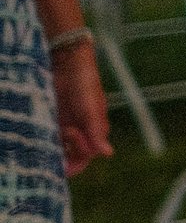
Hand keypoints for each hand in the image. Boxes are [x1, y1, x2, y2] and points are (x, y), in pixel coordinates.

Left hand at [52, 43, 111, 173]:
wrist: (68, 65)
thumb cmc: (85, 85)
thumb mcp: (91, 110)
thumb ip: (96, 132)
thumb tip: (107, 154)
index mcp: (95, 132)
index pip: (86, 156)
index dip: (77, 154)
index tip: (68, 134)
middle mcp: (82, 133)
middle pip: (72, 157)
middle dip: (63, 157)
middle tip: (51, 149)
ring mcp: (66, 127)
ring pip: (59, 149)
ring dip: (52, 148)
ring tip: (45, 136)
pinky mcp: (53, 121)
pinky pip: (49, 137)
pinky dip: (45, 139)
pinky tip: (40, 133)